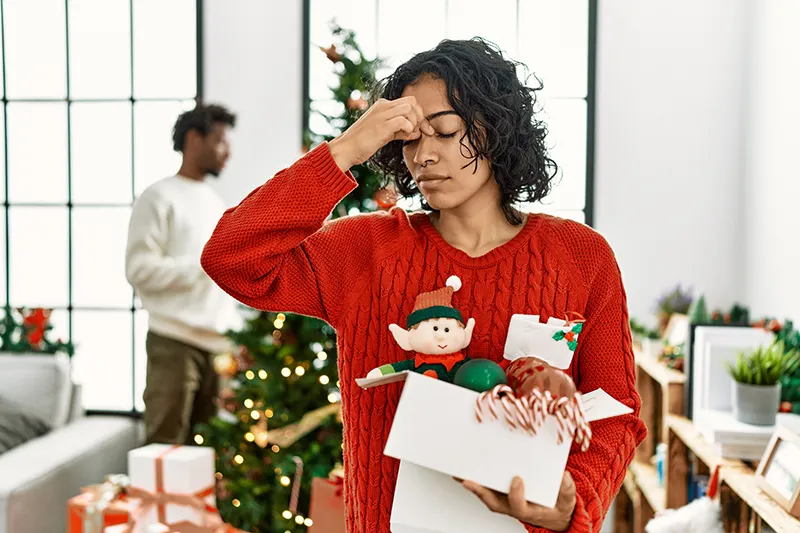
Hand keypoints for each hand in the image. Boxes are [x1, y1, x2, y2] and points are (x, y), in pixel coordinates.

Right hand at [328, 96, 434, 170]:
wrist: (346, 149)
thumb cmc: (363, 143)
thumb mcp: (384, 134)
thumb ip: (399, 130)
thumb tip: (416, 132)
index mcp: (382, 105)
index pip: (409, 102)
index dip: (419, 115)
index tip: (422, 129)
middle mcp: (383, 106)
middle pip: (412, 101)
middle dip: (420, 116)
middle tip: (418, 131)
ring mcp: (382, 114)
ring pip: (409, 108)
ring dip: (415, 122)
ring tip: (409, 134)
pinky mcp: (382, 125)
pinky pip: (404, 120)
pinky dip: (409, 128)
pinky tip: (405, 137)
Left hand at [461, 471, 575, 530]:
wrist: (554, 512)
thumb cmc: (558, 505)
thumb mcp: (567, 499)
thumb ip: (566, 489)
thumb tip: (563, 477)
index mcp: (529, 510)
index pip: (518, 505)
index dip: (516, 494)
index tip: (517, 479)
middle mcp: (513, 506)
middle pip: (494, 502)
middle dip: (481, 491)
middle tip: (468, 480)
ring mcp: (506, 501)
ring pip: (487, 495)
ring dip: (472, 485)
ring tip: (459, 472)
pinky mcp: (501, 493)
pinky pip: (486, 488)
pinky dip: (475, 481)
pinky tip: (465, 471)